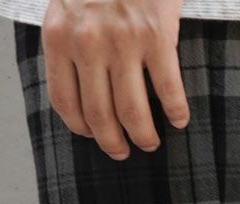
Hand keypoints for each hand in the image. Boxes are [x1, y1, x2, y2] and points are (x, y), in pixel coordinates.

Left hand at [41, 0, 189, 160]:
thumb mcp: (69, 2)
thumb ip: (70, 38)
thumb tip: (80, 82)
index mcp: (59, 36)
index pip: (64, 101)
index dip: (81, 128)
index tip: (93, 136)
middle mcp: (88, 43)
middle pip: (98, 115)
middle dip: (112, 143)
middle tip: (124, 152)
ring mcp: (123, 41)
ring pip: (132, 112)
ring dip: (143, 136)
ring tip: (150, 143)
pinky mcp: (157, 35)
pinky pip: (168, 89)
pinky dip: (176, 111)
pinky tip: (180, 120)